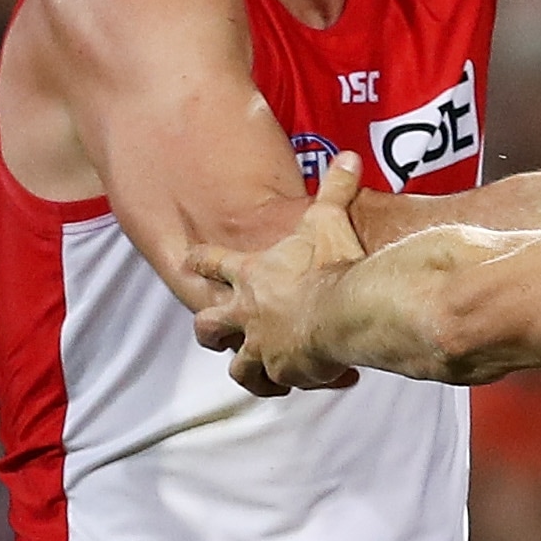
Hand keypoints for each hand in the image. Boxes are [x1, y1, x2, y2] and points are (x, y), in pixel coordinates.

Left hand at [186, 152, 368, 396]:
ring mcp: (260, 345)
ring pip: (234, 365)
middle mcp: (247, 311)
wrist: (346, 309)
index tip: (190, 258)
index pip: (209, 263)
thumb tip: (349, 156)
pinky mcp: (280, 371)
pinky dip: (283, 384)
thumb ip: (336, 189)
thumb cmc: (333, 265)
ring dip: (245, 366)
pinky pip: (273, 385)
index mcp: (252, 274)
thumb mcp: (330, 220)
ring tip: (259, 369)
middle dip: (209, 328)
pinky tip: (297, 381)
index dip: (199, 260)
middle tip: (217, 329)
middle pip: (207, 324)